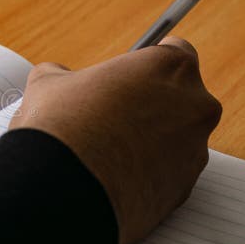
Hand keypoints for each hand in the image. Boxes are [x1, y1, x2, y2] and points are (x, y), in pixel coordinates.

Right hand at [10, 36, 221, 243]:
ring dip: (150, 143)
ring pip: (176, 140)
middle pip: (180, 99)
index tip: (128, 77)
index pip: (175, 53)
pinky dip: (146, 175)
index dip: (146, 66)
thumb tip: (58, 78)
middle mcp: (195, 106)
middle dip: (151, 106)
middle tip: (112, 116)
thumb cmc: (62, 127)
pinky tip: (112, 176)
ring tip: (107, 152)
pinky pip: (169, 176)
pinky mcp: (185, 191)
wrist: (61, 189)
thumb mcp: (49, 83)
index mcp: (170, 67)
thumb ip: (65, 74)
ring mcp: (194, 151)